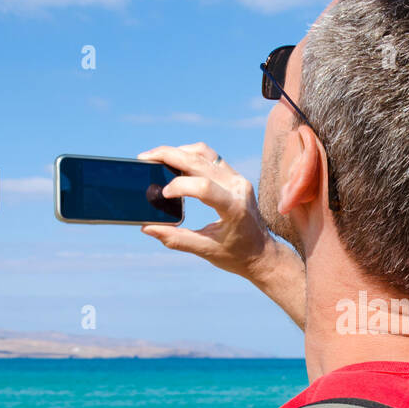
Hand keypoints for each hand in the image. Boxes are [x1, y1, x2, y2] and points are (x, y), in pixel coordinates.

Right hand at [137, 143, 305, 327]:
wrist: (262, 253)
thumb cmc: (237, 256)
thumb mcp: (206, 251)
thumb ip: (176, 239)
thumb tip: (148, 227)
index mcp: (235, 208)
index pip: (205, 187)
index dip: (180, 186)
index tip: (163, 194)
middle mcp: (238, 188)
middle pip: (200, 161)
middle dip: (170, 155)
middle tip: (145, 158)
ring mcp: (238, 179)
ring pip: (205, 154)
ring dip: (179, 152)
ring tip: (157, 158)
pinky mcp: (234, 177)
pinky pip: (210, 158)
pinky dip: (190, 156)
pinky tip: (173, 163)